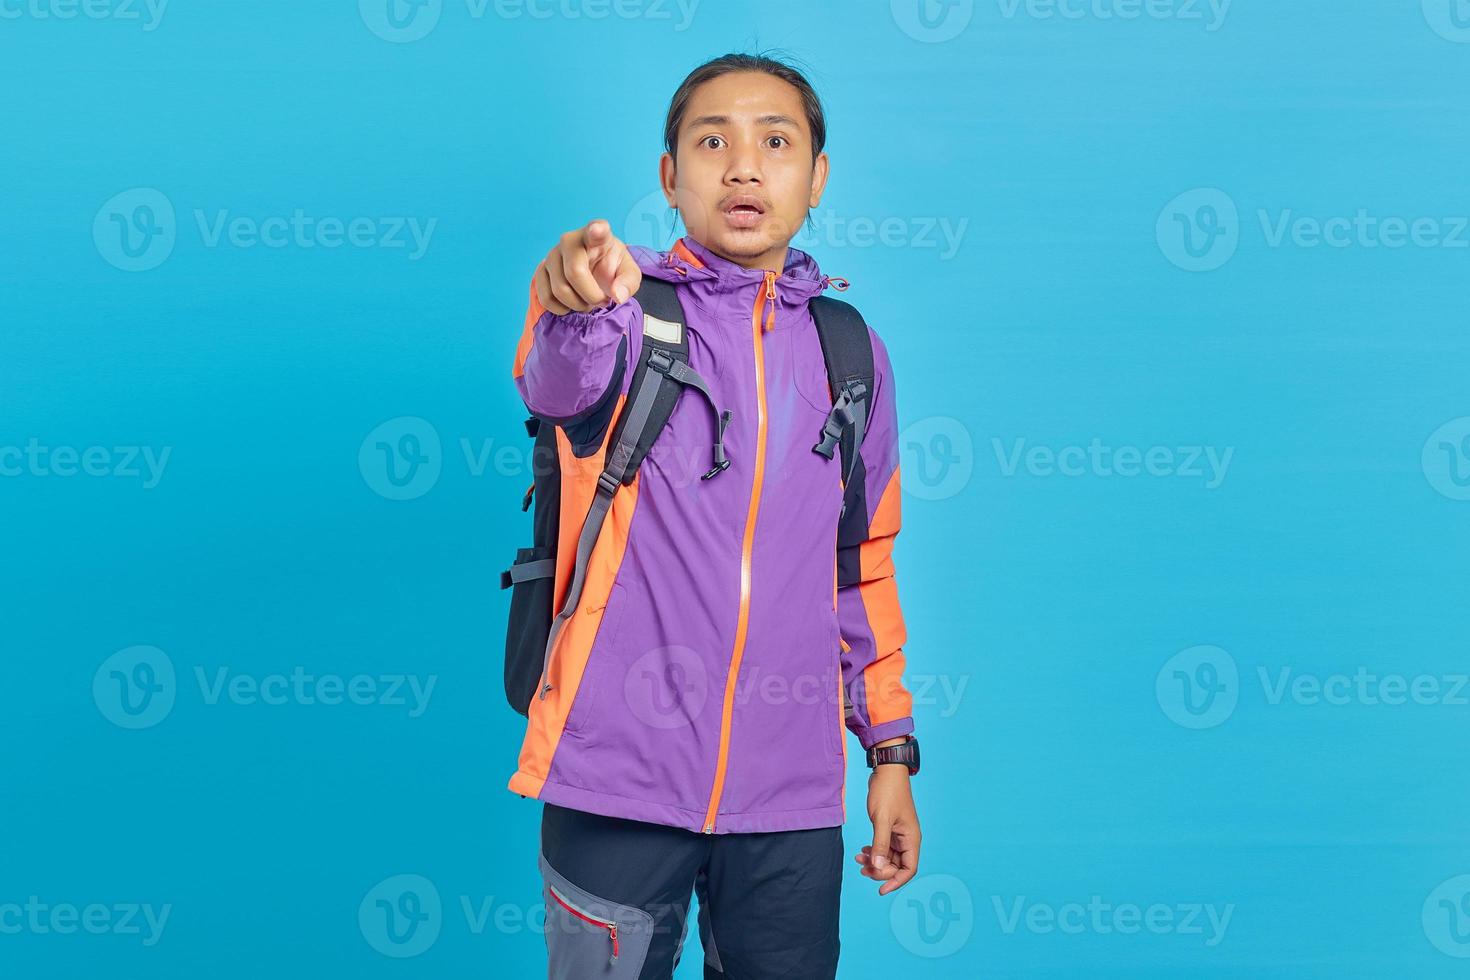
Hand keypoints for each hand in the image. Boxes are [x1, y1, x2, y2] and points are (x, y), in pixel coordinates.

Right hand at [534, 219, 642, 314]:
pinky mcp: (541, 271)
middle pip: (574, 273)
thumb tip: (617, 296)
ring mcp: (552, 255)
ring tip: (587, 301)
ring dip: (578, 305)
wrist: (594, 274)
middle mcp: (570, 240)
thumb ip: (628, 283)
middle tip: (602, 300)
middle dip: (591, 296)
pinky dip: (562, 309)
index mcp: (597, 237)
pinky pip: (546, 298)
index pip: (597, 230)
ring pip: (559, 289)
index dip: (597, 230)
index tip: (597, 229)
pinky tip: (572, 304)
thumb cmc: (611, 270)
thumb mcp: (629, 275)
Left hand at [856, 761, 920, 895]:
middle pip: (897, 866)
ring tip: (858, 860)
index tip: (880, 890)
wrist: (886, 771)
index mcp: (911, 839)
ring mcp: (898, 834)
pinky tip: (862, 851)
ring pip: (888, 857)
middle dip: (880, 870)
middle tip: (862, 868)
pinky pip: (883, 848)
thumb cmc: (888, 792)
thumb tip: (879, 867)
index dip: (896, 881)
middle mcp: (907, 839)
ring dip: (875, 861)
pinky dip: (873, 852)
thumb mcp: (881, 819)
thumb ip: (880, 844)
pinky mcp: (890, 829)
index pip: (909, 869)